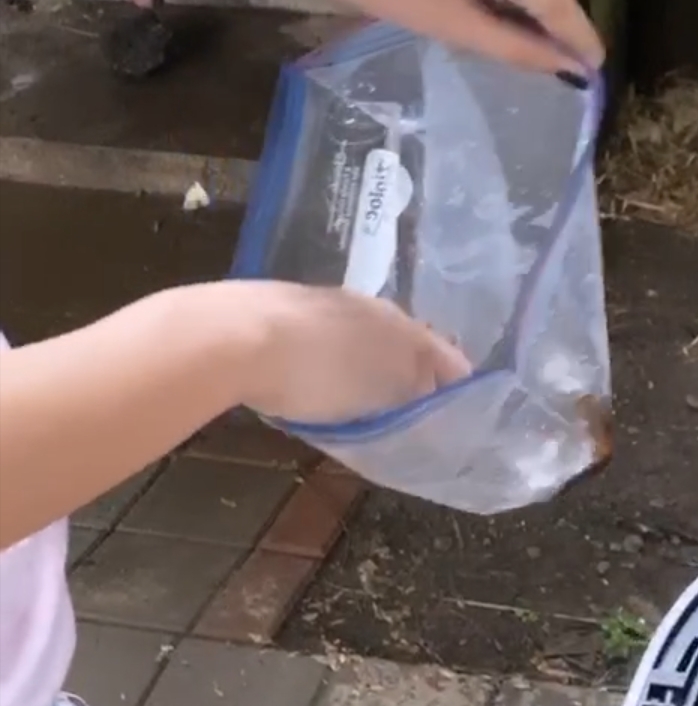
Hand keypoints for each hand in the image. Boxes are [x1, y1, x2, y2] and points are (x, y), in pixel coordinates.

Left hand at [233, 281, 469, 428]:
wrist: (230, 337)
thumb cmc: (316, 373)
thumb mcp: (376, 393)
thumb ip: (411, 391)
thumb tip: (433, 390)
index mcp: (397, 323)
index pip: (440, 350)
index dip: (452, 377)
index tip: (458, 403)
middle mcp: (364, 304)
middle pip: (400, 337)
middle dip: (411, 366)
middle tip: (413, 402)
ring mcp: (319, 302)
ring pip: (359, 333)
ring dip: (369, 359)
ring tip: (366, 391)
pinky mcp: (279, 308)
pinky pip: (321, 336)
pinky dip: (330, 355)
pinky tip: (317, 373)